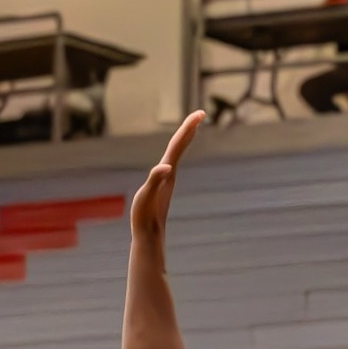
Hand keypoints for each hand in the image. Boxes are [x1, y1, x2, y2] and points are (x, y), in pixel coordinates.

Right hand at [130, 111, 202, 242]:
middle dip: (189, 128)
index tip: (200, 113)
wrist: (150, 236)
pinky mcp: (162, 186)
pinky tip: (174, 153)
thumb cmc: (146, 216)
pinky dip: (175, 152)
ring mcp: (166, 180)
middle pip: (180, 146)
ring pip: (177, 154)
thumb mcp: (146, 196)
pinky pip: (170, 162)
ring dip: (184, 139)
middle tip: (200, 113)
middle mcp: (170, 173)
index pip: (178, 144)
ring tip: (191, 127)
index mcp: (167, 172)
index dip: (188, 127)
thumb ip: (155, 180)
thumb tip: (166, 167)